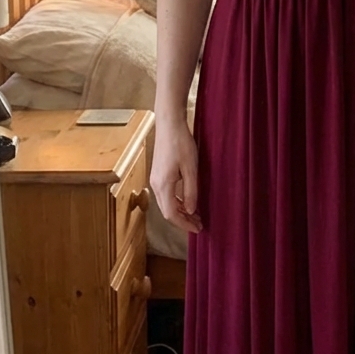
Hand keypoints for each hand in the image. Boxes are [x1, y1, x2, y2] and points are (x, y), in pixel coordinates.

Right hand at [150, 119, 202, 233]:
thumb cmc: (181, 143)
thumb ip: (191, 191)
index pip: (172, 214)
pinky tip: (187, 202)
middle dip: (183, 221)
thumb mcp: (191, 168)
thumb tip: (191, 210)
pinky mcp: (158, 175)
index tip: (198, 228)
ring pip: (166, 204)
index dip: (184, 224)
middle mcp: (156, 185)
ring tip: (196, 216)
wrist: (169, 125)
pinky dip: (176, 203)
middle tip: (199, 225)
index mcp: (163, 185)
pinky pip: (166, 195)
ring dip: (180, 212)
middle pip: (167, 212)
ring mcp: (155, 180)